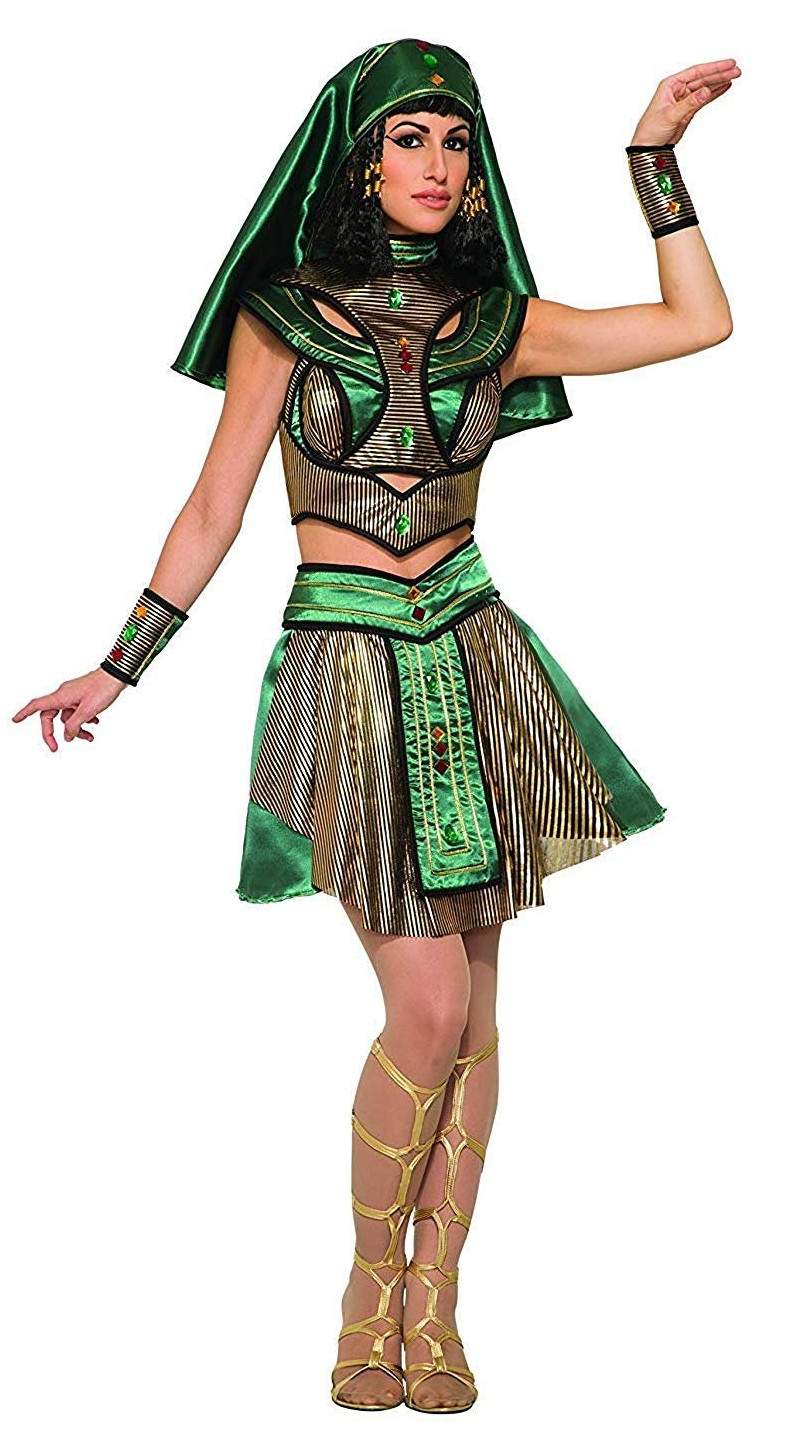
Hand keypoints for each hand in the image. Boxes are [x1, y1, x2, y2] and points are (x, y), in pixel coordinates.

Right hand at [11, 667, 128, 750]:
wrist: (117, 676)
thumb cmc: (103, 688)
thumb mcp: (88, 711)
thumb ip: (75, 725)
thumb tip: (67, 737)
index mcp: (61, 696)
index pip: (37, 705)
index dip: (24, 713)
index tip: (15, 720)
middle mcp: (64, 695)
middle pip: (50, 717)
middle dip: (52, 733)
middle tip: (55, 748)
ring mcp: (73, 696)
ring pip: (67, 717)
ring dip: (77, 729)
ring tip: (90, 737)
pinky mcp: (82, 697)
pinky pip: (77, 712)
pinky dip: (84, 720)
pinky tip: (95, 723)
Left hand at [630, 58, 740, 146]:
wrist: (648, 147)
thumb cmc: (651, 130)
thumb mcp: (671, 115)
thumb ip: (690, 103)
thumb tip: (706, 91)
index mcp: (670, 85)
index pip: (696, 71)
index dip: (713, 67)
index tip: (729, 63)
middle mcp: (678, 89)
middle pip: (703, 78)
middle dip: (720, 74)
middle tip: (737, 71)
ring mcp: (684, 99)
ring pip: (705, 87)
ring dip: (720, 82)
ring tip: (735, 76)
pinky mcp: (688, 109)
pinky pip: (704, 98)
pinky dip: (715, 93)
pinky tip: (725, 86)